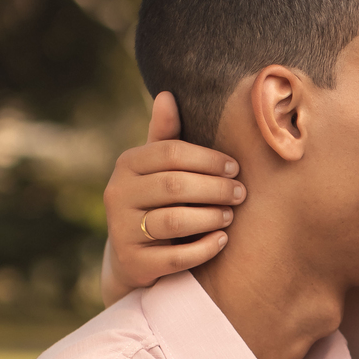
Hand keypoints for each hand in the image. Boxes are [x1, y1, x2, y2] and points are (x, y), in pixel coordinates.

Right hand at [101, 92, 247, 298]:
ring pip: (174, 220)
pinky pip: (175, 256)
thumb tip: (167, 94)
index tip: (235, 167)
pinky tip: (222, 240)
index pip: (171, 153)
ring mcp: (122, 231)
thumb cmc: (155, 202)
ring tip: (231, 215)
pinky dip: (204, 248)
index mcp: (127, 165)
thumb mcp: (157, 169)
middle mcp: (117, 195)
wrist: (133, 258)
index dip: (208, 159)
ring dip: (211, 216)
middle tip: (241, 193)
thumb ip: (165, 137)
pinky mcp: (134, 264)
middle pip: (175, 185)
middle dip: (215, 188)